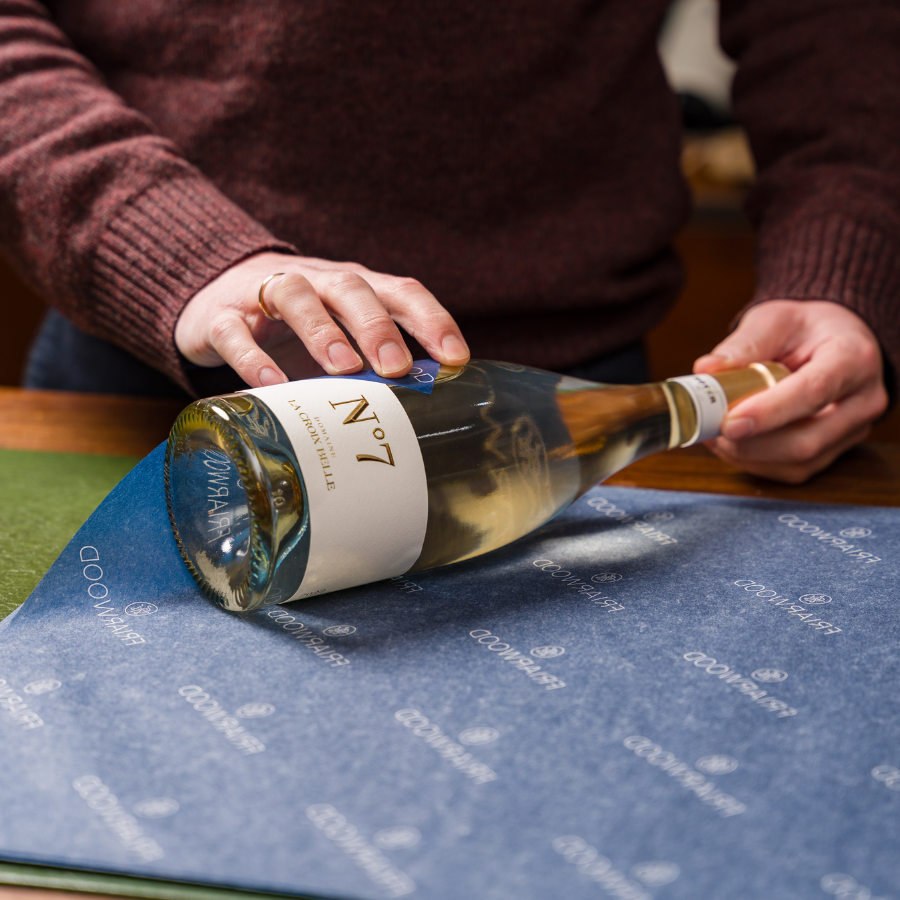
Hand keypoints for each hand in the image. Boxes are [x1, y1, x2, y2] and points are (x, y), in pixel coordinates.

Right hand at [175, 252, 469, 385]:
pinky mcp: (221, 317)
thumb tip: (422, 417)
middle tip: (397, 366)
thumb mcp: (338, 338)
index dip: (431, 320)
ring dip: (322, 330)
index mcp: (353, 287)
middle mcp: (315, 281)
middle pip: (351, 287)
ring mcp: (264, 294)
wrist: (214, 295)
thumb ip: (370, 366)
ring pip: (295, 296)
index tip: (456, 358)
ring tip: (344, 369)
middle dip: (377, 326)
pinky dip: (253, 359)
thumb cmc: (295, 326)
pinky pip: (235, 333)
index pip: (400, 291)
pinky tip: (273, 387)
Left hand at [693, 300, 887, 482]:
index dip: (769, 412)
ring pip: (797, 463)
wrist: (835, 342)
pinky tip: (730, 442)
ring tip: (713, 431)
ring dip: (746, 454)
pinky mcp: (834, 453)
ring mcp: (851, 433)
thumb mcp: (775, 320)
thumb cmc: (806, 329)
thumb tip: (706, 370)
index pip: (813, 392)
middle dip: (750, 442)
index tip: (730, 421)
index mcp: (852, 358)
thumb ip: (743, 344)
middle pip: (806, 440)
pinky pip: (791, 471)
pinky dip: (753, 461)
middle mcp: (862, 402)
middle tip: (709, 429)